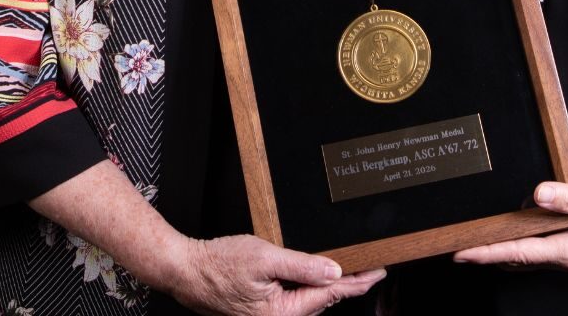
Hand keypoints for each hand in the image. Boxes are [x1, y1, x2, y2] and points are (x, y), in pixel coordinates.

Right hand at [171, 234, 384, 314]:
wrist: (188, 270)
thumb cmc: (220, 264)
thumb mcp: (266, 258)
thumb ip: (302, 266)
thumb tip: (334, 272)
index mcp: (281, 313)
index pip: (329, 296)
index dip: (357, 282)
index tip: (379, 272)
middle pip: (323, 302)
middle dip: (348, 286)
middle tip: (373, 268)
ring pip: (309, 301)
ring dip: (331, 287)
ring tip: (354, 271)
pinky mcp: (263, 309)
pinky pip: (294, 299)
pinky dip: (311, 287)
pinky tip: (318, 275)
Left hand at [454, 182, 567, 270]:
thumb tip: (537, 194)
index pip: (519, 252)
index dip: (488, 252)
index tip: (462, 252)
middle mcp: (565, 255)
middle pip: (517, 257)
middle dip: (487, 253)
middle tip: (456, 246)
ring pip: (526, 253)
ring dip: (501, 248)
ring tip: (473, 238)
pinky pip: (539, 245)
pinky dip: (519, 240)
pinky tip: (510, 227)